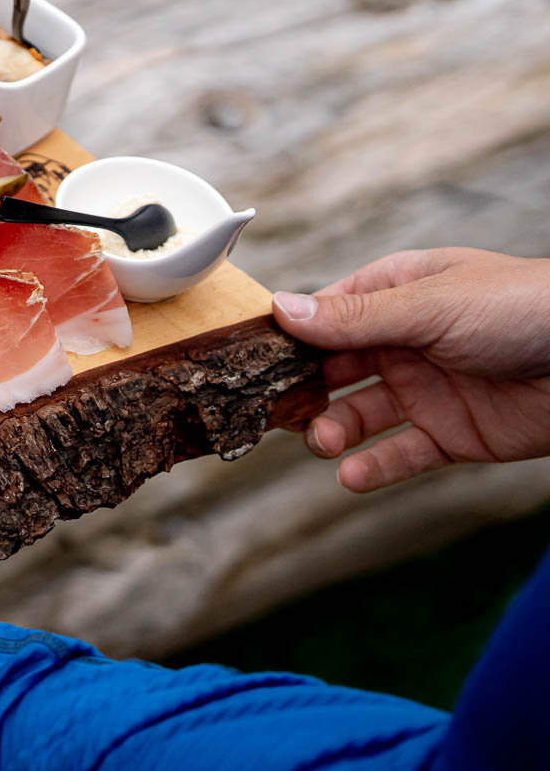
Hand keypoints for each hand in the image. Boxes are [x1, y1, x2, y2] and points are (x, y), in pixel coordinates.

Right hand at [272, 248, 549, 492]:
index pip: (328, 314)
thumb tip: (281, 309)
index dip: (289, 337)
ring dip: (333, 430)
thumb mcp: (430, 306)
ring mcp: (429, 389)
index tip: (249, 360)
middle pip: (335, 368)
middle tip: (272, 411)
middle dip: (301, 390)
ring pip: (361, 414)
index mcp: (400, 294)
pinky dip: (374, 467)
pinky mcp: (453, 434)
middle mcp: (408, 342)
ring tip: (321, 442)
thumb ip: (354, 318)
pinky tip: (351, 475)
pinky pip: (402, 454)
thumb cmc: (526, 309)